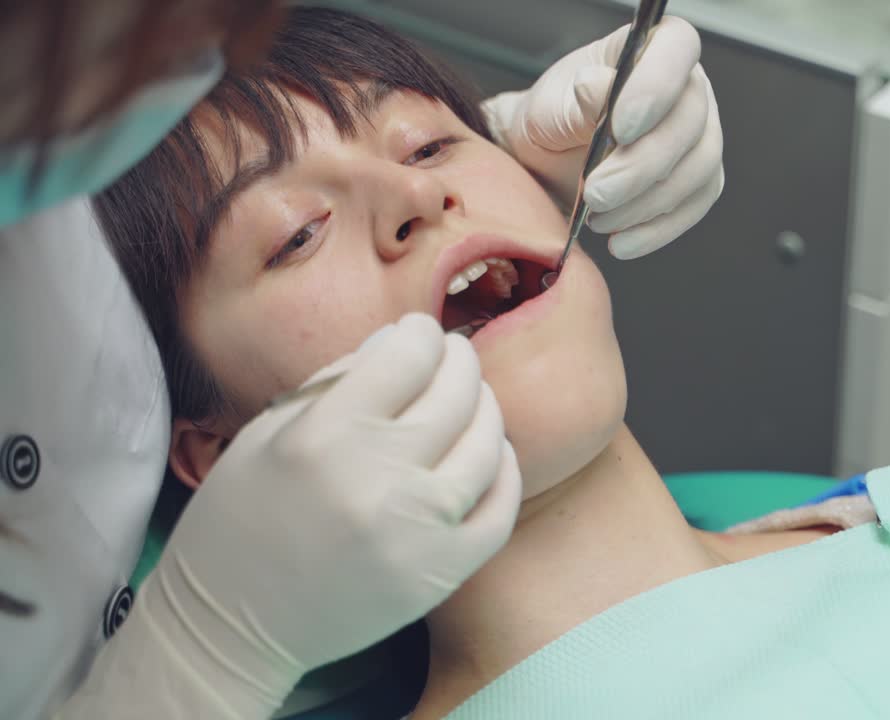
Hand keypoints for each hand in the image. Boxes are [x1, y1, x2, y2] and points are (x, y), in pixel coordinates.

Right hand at [57, 313, 520, 718]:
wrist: (230, 627)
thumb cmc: (241, 518)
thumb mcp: (266, 431)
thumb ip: (336, 378)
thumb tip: (400, 337)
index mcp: (322, 437)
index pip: (407, 356)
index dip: (421, 333)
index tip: (419, 333)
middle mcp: (375, 480)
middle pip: (455, 394)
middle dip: (459, 362)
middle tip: (454, 357)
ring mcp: (414, 531)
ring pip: (487, 445)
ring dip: (485, 410)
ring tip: (471, 401)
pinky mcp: (440, 574)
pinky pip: (500, 510)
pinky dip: (504, 473)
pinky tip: (489, 455)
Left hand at [484, 16, 723, 259]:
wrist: (548, 161)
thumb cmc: (553, 121)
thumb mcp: (551, 106)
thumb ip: (578, 100)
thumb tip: (596, 87)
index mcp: (654, 47)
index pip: (676, 49)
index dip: (656, 88)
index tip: (620, 127)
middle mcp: (688, 87)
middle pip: (690, 123)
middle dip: (642, 166)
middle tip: (596, 193)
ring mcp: (700, 135)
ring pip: (698, 170)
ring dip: (647, 203)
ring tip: (599, 218)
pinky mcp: (699, 180)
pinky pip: (694, 206)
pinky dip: (657, 229)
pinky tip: (622, 241)